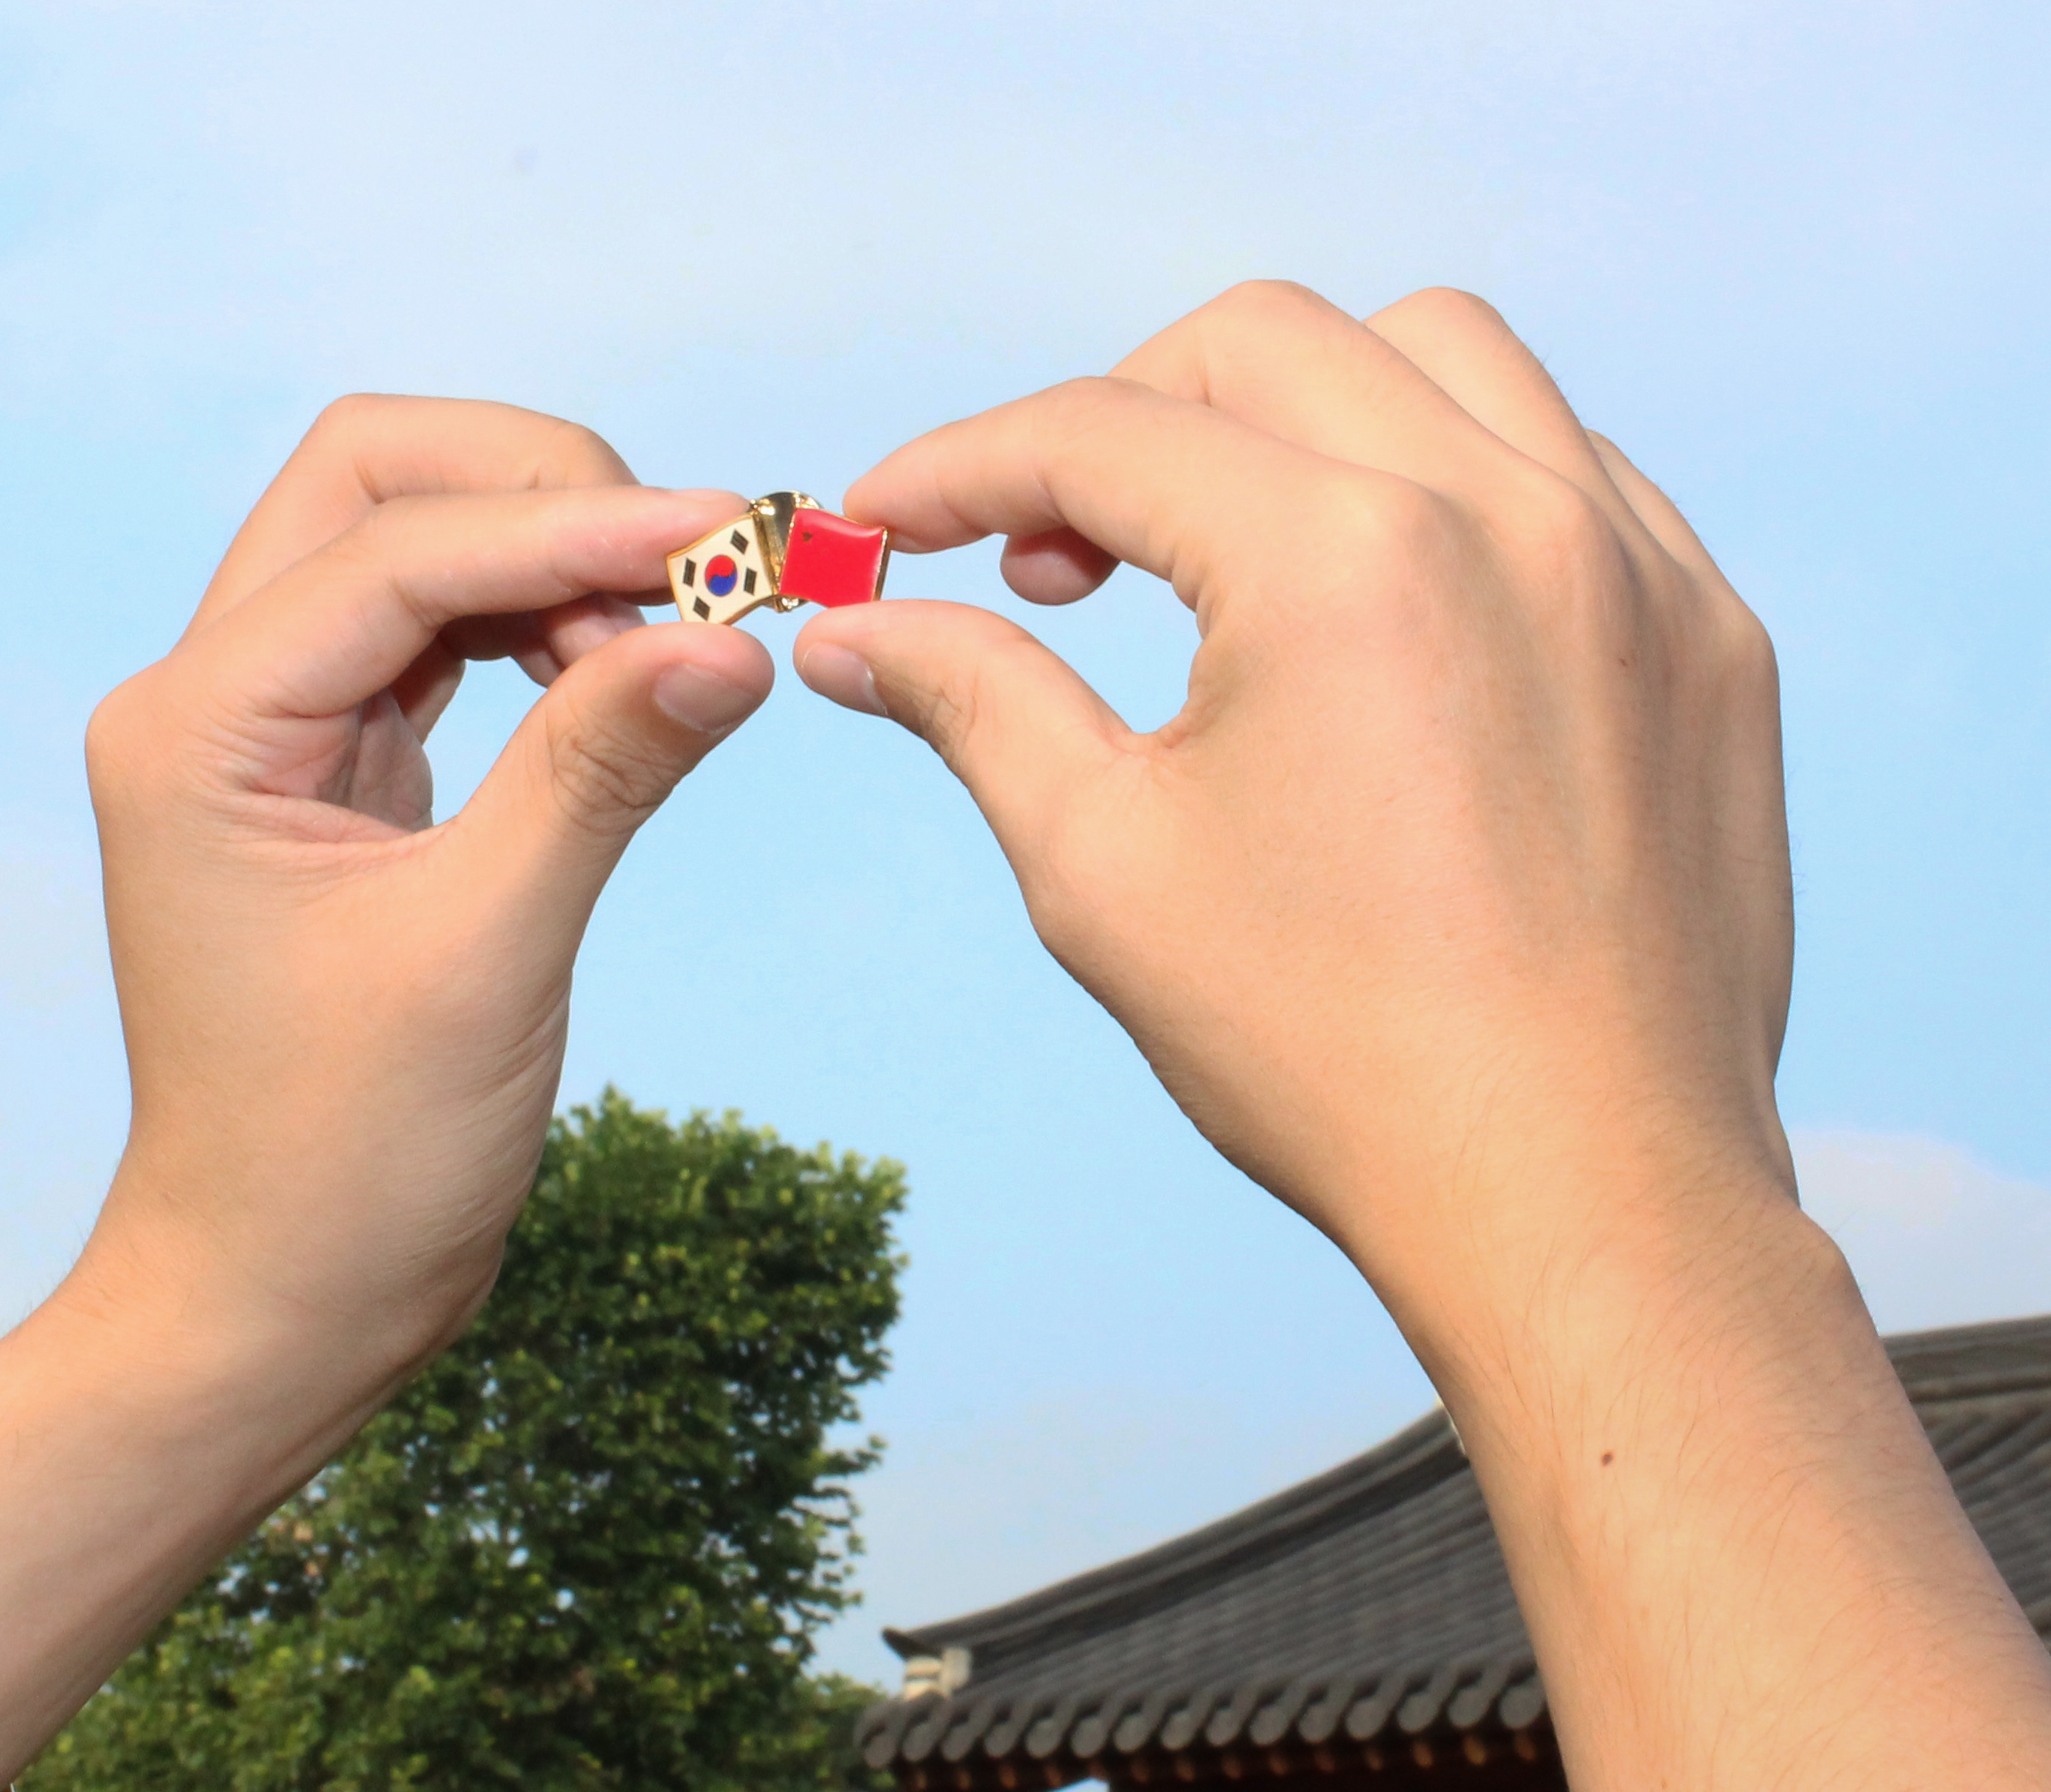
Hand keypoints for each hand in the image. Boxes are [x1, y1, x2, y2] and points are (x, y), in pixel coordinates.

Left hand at [74, 396, 770, 1442]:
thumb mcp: (486, 954)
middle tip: (690, 571)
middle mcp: (208, 702)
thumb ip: (600, 770)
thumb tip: (733, 636)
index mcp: (196, 729)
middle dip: (540, 490)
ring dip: (549, 555)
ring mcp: (267, 735)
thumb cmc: (344, 1163)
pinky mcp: (332, 778)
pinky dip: (537, 628)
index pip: (397, 549)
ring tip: (674, 631)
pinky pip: (435, 641)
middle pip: (374, 483)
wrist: (271, 1299)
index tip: (732, 543)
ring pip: (411, 547)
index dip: (575, 527)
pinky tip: (623, 671)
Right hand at [797, 283, 1792, 1304]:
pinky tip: (1388, 604)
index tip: (885, 519)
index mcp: (1342, 561)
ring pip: (1439, 356)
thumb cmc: (1332, 1054)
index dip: (959, 467)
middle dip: (1118, 421)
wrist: (1581, 1196)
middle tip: (1053, 560)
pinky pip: (1569, 463)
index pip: (1100, 434)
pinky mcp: (1709, 630)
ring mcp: (1635, 560)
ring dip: (1295, 412)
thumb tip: (852, 628)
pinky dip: (1448, 482)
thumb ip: (973, 699)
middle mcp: (1508, 512)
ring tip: (1229, 552)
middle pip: (1261, 343)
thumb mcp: (1104, 866)